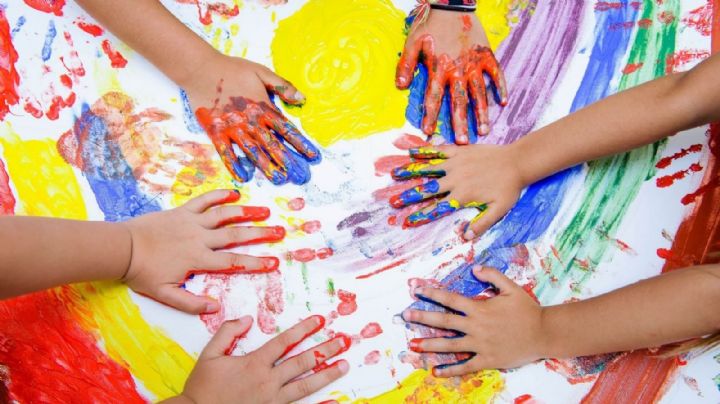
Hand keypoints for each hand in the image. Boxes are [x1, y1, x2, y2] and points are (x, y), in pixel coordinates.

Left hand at [122, 189, 285, 313]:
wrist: (122, 248)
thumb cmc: (143, 273)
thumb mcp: (165, 295)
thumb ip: (191, 303)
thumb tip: (216, 306)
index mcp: (198, 259)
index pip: (232, 262)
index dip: (255, 263)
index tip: (273, 262)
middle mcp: (200, 238)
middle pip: (235, 235)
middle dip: (260, 234)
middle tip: (280, 231)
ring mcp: (191, 222)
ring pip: (224, 215)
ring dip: (245, 212)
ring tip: (264, 211)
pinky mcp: (182, 212)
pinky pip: (203, 201)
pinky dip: (218, 195)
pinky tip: (233, 192)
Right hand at [178, 316, 349, 403]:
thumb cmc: (202, 388)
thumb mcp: (209, 354)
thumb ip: (227, 332)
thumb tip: (247, 319)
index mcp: (254, 364)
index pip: (284, 341)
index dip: (303, 329)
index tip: (319, 320)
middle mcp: (268, 381)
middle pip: (302, 362)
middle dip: (325, 350)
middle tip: (344, 341)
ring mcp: (272, 400)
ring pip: (305, 385)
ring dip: (327, 374)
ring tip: (344, 365)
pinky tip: (334, 401)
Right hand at [185, 53, 320, 184]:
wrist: (201, 69)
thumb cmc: (232, 69)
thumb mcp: (262, 72)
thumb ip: (282, 86)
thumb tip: (303, 99)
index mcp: (264, 107)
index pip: (287, 129)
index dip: (301, 143)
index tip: (313, 156)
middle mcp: (251, 121)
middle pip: (273, 145)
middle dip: (287, 160)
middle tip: (299, 176)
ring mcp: (233, 128)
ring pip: (253, 152)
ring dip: (267, 167)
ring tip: (279, 180)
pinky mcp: (216, 132)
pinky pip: (226, 152)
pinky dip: (234, 165)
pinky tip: (243, 177)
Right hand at [390, 144, 522, 238]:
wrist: (517, 161)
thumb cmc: (509, 188)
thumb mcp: (499, 210)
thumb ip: (481, 223)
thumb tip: (465, 237)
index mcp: (462, 196)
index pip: (437, 208)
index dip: (421, 216)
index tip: (407, 221)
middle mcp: (455, 180)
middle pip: (427, 189)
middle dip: (409, 195)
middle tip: (393, 201)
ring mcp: (456, 163)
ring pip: (428, 169)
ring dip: (410, 172)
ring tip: (393, 174)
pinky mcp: (459, 151)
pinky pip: (438, 151)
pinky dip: (424, 151)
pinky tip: (411, 152)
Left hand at [396, 10, 506, 143]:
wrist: (452, 3)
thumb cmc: (430, 24)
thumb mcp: (412, 42)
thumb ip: (407, 65)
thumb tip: (401, 86)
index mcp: (439, 67)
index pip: (434, 97)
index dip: (431, 115)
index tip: (429, 132)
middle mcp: (458, 69)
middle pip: (459, 101)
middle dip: (460, 123)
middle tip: (463, 142)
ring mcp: (474, 63)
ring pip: (479, 92)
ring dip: (481, 113)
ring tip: (484, 131)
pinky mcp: (487, 55)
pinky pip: (496, 74)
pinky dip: (500, 87)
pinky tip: (504, 102)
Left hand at [401, 266, 544, 375]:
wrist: (543, 333)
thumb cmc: (527, 310)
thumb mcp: (511, 287)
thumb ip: (492, 276)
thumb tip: (474, 268)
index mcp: (479, 308)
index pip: (450, 299)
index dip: (432, 294)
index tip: (416, 290)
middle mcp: (476, 326)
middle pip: (444, 321)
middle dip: (423, 317)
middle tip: (405, 316)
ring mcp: (480, 344)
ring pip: (450, 345)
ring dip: (430, 344)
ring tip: (413, 345)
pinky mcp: (487, 359)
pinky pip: (465, 366)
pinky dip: (450, 370)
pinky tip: (436, 371)